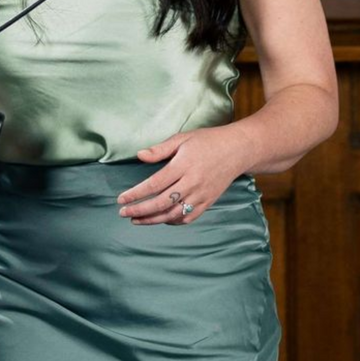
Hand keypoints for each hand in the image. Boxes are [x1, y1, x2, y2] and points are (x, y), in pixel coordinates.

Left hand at [119, 127, 245, 224]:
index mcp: (183, 165)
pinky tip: (160, 219)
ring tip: (136, 220)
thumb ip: (160, 149)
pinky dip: (173, 221)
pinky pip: (188, 217)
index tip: (121, 199)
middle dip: (140, 210)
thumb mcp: (183, 138)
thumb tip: (139, 155)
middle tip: (123, 212)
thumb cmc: (208, 141)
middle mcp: (192, 183)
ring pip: (173, 214)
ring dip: (152, 220)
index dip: (135, 194)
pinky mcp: (208, 202)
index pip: (154, 184)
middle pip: (161, 203)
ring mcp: (201, 195)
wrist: (238, 150)